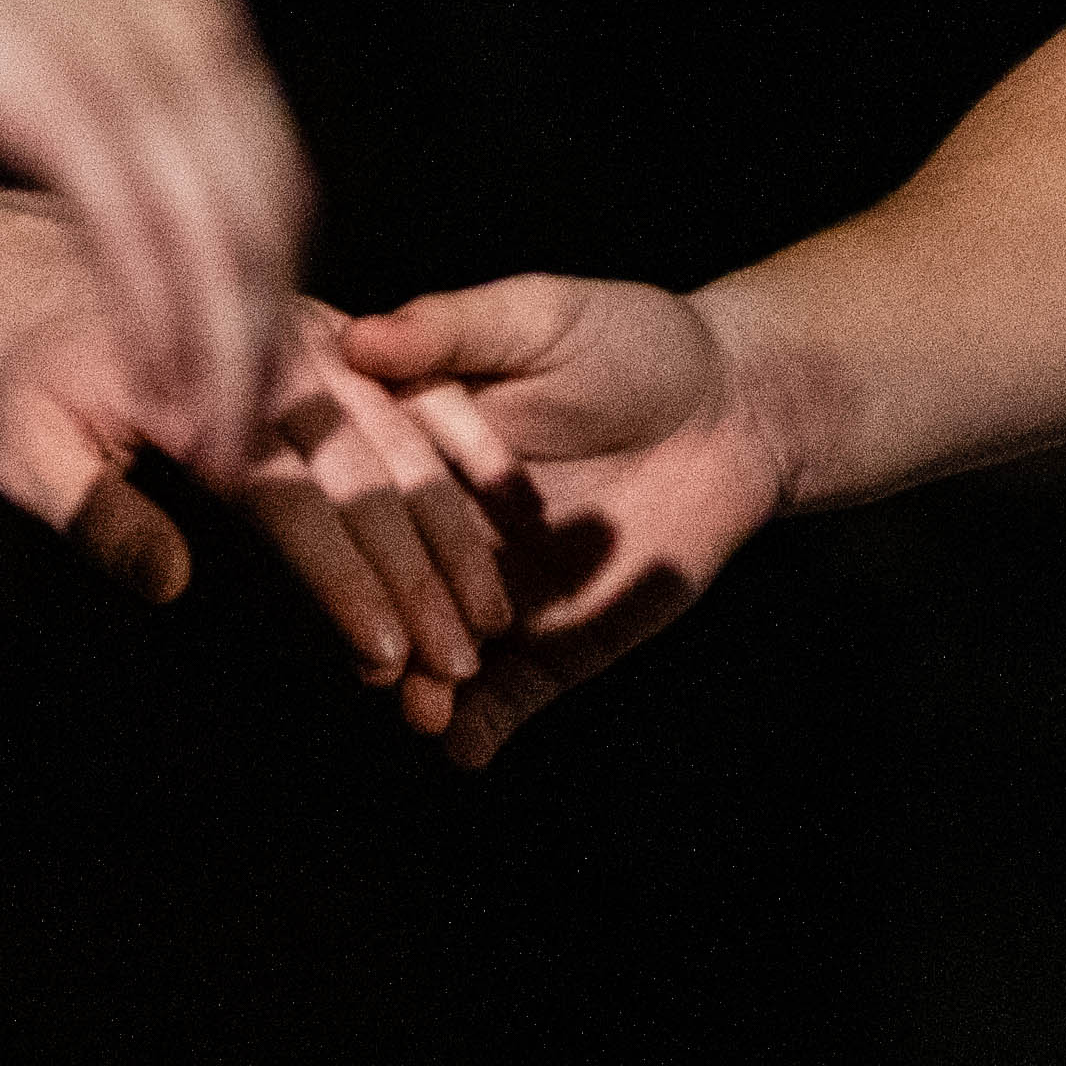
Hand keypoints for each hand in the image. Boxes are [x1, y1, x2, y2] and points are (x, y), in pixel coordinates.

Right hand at [0, 0, 308, 476]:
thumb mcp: (57, 8)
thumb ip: (109, 68)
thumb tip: (122, 131)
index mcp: (197, 25)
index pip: (274, 183)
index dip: (273, 289)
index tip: (265, 376)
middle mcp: (191, 43)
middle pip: (267, 224)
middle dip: (264, 340)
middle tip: (260, 442)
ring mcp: (131, 67)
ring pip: (214, 243)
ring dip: (221, 354)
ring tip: (216, 445)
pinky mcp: (57, 95)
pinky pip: (136, 237)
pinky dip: (157, 321)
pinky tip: (151, 389)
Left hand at [0, 159, 511, 719]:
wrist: (29, 262)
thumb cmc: (21, 371)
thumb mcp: (22, 445)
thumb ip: (96, 514)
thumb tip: (174, 583)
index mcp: (203, 391)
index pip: (293, 503)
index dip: (345, 583)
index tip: (387, 655)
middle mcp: (276, 356)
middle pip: (372, 474)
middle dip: (424, 574)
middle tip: (462, 659)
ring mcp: (315, 335)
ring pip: (408, 434)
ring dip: (454, 525)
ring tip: (492, 607)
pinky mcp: (332, 329)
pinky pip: (417, 386)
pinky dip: (465, 443)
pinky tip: (506, 499)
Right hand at [337, 270, 798, 770]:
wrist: (736, 406)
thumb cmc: (633, 340)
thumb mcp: (542, 317)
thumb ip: (456, 329)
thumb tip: (359, 336)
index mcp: (411, 452)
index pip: (359, 498)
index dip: (344, 527)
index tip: (329, 555)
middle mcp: (434, 535)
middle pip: (388, 591)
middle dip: (378, 629)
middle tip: (380, 659)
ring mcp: (485, 597)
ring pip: (434, 657)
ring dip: (419, 691)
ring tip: (424, 711)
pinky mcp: (548, 645)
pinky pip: (505, 699)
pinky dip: (481, 728)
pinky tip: (468, 748)